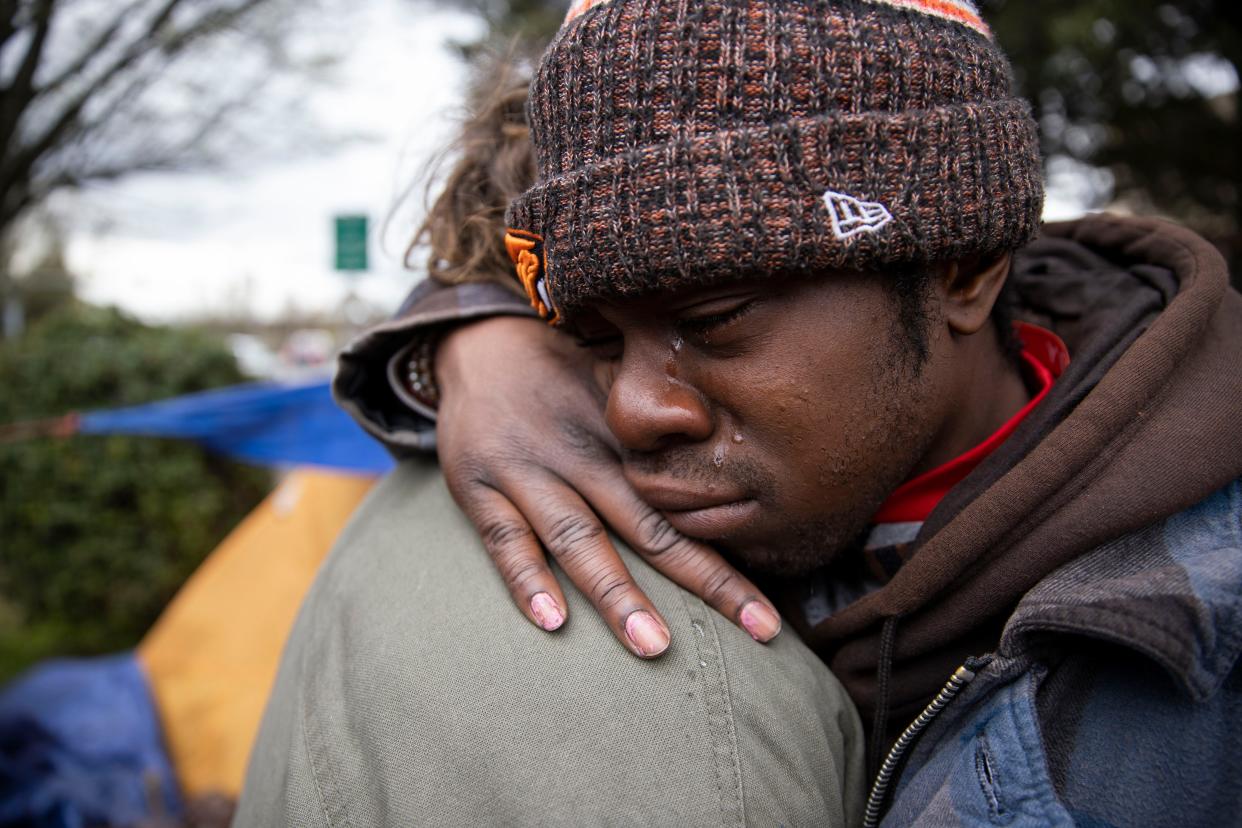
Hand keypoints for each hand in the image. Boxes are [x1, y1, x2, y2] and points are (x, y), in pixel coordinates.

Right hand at [434, 316, 781, 657]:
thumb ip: (668, 422)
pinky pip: (505, 538)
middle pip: (649, 527)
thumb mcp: (621, 385)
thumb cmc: (565, 376)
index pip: (687, 504)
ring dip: (616, 593)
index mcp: (627, 438)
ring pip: (578, 539)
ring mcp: (528, 473)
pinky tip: (553, 621)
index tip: (770, 613)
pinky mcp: (479, 488)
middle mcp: (584, 456)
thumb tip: (742, 458)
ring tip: (652, 644)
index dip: (729, 559)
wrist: (478, 344)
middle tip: (755, 631)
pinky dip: (527, 579)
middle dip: (704, 581)